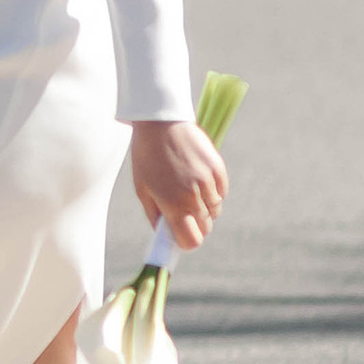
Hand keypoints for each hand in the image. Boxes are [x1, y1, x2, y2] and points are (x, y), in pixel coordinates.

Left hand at [131, 117, 226, 250]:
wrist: (160, 122)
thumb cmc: (146, 156)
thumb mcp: (142, 188)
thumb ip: (155, 215)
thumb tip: (164, 233)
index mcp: (172, 205)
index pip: (191, 241)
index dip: (186, 241)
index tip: (181, 235)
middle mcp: (193, 197)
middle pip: (205, 227)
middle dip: (195, 224)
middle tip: (184, 212)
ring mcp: (207, 182)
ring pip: (215, 210)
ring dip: (205, 207)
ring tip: (190, 191)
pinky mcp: (218, 169)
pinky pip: (222, 192)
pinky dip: (214, 192)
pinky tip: (200, 180)